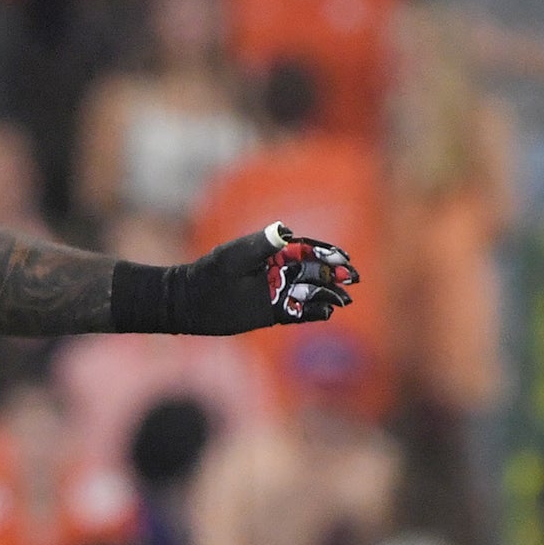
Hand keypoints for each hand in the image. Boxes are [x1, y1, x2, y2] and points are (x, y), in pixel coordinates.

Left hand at [173, 222, 356, 332]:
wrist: (191, 302)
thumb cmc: (211, 273)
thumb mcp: (235, 256)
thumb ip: (261, 245)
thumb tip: (286, 231)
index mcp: (273, 253)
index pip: (306, 250)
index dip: (326, 253)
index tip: (342, 257)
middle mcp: (279, 272)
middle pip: (314, 271)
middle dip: (334, 274)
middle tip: (352, 277)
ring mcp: (277, 292)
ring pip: (310, 292)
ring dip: (328, 294)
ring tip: (345, 300)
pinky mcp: (273, 312)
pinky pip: (298, 313)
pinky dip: (312, 312)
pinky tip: (326, 312)